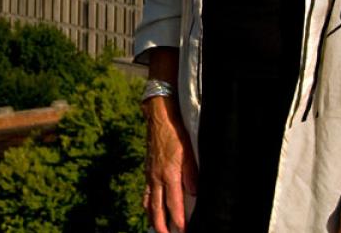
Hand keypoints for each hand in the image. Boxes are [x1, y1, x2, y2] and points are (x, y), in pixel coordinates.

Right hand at [143, 94, 197, 232]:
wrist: (159, 119)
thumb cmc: (177, 134)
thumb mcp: (190, 153)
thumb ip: (192, 174)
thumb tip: (194, 193)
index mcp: (169, 175)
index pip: (173, 204)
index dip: (178, 220)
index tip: (183, 231)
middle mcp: (157, 178)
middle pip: (157, 209)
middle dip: (163, 226)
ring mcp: (150, 175)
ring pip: (149, 204)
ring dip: (153, 219)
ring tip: (158, 229)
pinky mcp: (148, 171)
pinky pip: (145, 194)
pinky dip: (147, 206)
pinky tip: (150, 210)